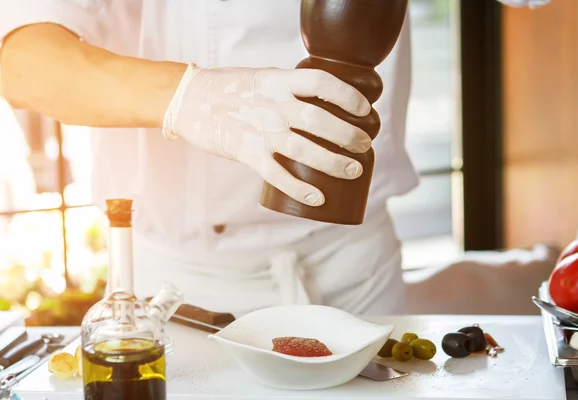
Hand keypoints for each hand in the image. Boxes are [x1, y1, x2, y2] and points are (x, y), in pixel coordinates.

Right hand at [162, 63, 370, 206]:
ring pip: (304, 150)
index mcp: (279, 81)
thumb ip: (292, 90)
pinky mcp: (247, 153)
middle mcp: (273, 105)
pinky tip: (318, 198)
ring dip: (333, 163)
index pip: (321, 82)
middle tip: (365, 145)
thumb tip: (326, 105)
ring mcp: (260, 130)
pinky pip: (277, 175)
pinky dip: (300, 189)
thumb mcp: (265, 78)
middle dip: (348, 135)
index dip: (347, 95)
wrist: (190, 101)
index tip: (365, 109)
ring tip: (354, 170)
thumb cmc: (232, 89)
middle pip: (319, 120)